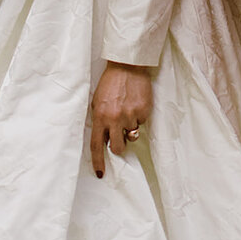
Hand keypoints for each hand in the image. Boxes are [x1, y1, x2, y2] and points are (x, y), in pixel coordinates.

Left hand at [89, 62, 151, 177]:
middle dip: (119, 146)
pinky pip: (142, 123)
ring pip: (132, 135)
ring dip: (130, 127)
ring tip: (128, 110)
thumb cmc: (110, 83)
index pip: (96, 145)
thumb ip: (99, 120)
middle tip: (120, 136)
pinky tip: (135, 103)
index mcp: (100, 116)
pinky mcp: (143, 111)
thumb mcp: (97, 101)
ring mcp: (130, 115)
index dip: (98, 161)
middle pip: (117, 147)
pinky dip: (139, 116)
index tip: (100, 173)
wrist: (128, 66)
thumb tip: (103, 139)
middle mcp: (114, 118)